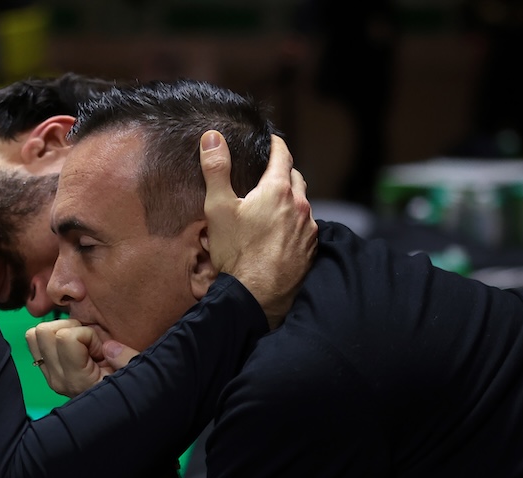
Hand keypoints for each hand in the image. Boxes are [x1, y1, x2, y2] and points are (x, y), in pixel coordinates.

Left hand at [25, 319, 139, 396]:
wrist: (115, 408)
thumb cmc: (126, 386)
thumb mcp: (134, 372)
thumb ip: (126, 358)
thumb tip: (108, 346)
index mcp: (78, 380)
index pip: (65, 338)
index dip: (87, 335)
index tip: (101, 351)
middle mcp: (58, 378)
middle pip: (44, 332)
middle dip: (70, 328)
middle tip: (88, 343)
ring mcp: (49, 376)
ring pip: (35, 335)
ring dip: (59, 330)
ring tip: (80, 342)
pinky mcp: (46, 371)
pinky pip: (35, 342)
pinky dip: (52, 336)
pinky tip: (72, 346)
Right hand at [200, 131, 317, 327]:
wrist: (257, 295)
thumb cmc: (236, 251)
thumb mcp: (218, 207)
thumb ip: (216, 169)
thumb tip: (212, 137)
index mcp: (277, 190)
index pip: (283, 155)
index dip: (276, 145)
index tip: (271, 141)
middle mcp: (299, 205)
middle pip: (295, 178)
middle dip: (283, 173)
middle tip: (268, 175)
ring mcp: (308, 228)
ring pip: (301, 204)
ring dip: (289, 201)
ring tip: (271, 209)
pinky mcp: (311, 249)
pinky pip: (305, 227)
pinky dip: (294, 224)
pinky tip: (279, 234)